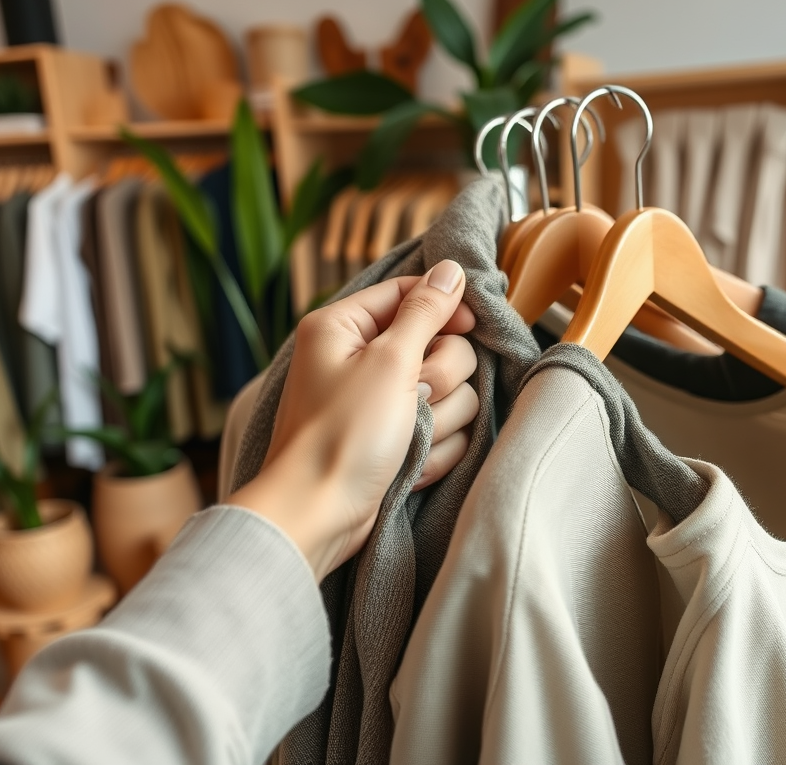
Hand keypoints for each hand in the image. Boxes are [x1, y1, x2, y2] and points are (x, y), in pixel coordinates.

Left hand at [227, 260, 478, 580]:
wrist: (318, 515)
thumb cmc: (342, 436)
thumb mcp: (388, 362)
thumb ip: (425, 313)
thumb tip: (450, 271)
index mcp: (344, 326)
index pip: (412, 293)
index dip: (446, 310)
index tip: (468, 327)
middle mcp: (358, 359)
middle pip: (441, 345)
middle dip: (440, 378)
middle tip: (416, 397)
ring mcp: (379, 403)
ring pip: (450, 393)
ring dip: (439, 420)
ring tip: (408, 441)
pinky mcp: (395, 439)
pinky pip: (441, 431)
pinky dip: (432, 450)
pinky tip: (409, 466)